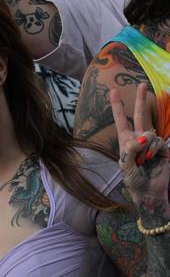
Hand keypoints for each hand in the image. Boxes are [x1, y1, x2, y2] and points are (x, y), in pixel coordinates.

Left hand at [110, 84, 168, 203]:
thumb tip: (142, 137)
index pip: (121, 120)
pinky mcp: (164, 148)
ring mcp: (152, 142)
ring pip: (149, 133)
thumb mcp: (126, 166)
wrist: (150, 192)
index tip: (113, 90)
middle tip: (142, 84)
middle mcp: (139, 138)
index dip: (117, 106)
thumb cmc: (134, 180)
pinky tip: (153, 160)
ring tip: (144, 161)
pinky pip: (158, 143)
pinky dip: (153, 151)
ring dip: (145, 148)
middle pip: (140, 115)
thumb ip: (131, 150)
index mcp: (126, 140)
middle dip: (140, 100)